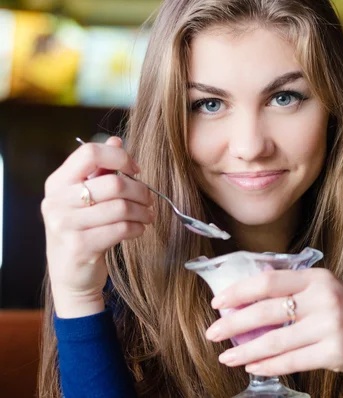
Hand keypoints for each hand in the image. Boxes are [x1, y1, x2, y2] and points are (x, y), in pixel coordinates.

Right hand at [42, 137, 154, 317]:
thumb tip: (117, 139)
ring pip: (121, 207)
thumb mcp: (86, 198)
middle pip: (113, 183)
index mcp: (57, 183)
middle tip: (149, 199)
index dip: (119, 157)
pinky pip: (121, 229)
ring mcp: (65, 226)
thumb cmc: (83, 230)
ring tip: (148, 215)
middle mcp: (56, 202)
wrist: (71, 275)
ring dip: (143, 211)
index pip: (89, 152)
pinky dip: (137, 228)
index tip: (135, 169)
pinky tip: (138, 229)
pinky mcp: (80, 247)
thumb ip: (100, 170)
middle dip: (140, 191)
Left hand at [205, 268, 342, 391]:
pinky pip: (292, 360)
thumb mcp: (324, 292)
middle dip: (233, 323)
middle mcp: (323, 297)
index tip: (218, 302)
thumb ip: (292, 290)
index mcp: (317, 278)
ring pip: (276, 340)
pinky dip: (268, 365)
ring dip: (246, 350)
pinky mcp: (335, 351)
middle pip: (267, 310)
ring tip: (226, 357)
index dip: (239, 291)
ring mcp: (330, 324)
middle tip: (211, 333)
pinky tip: (253, 367)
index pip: (269, 280)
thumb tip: (248, 293)